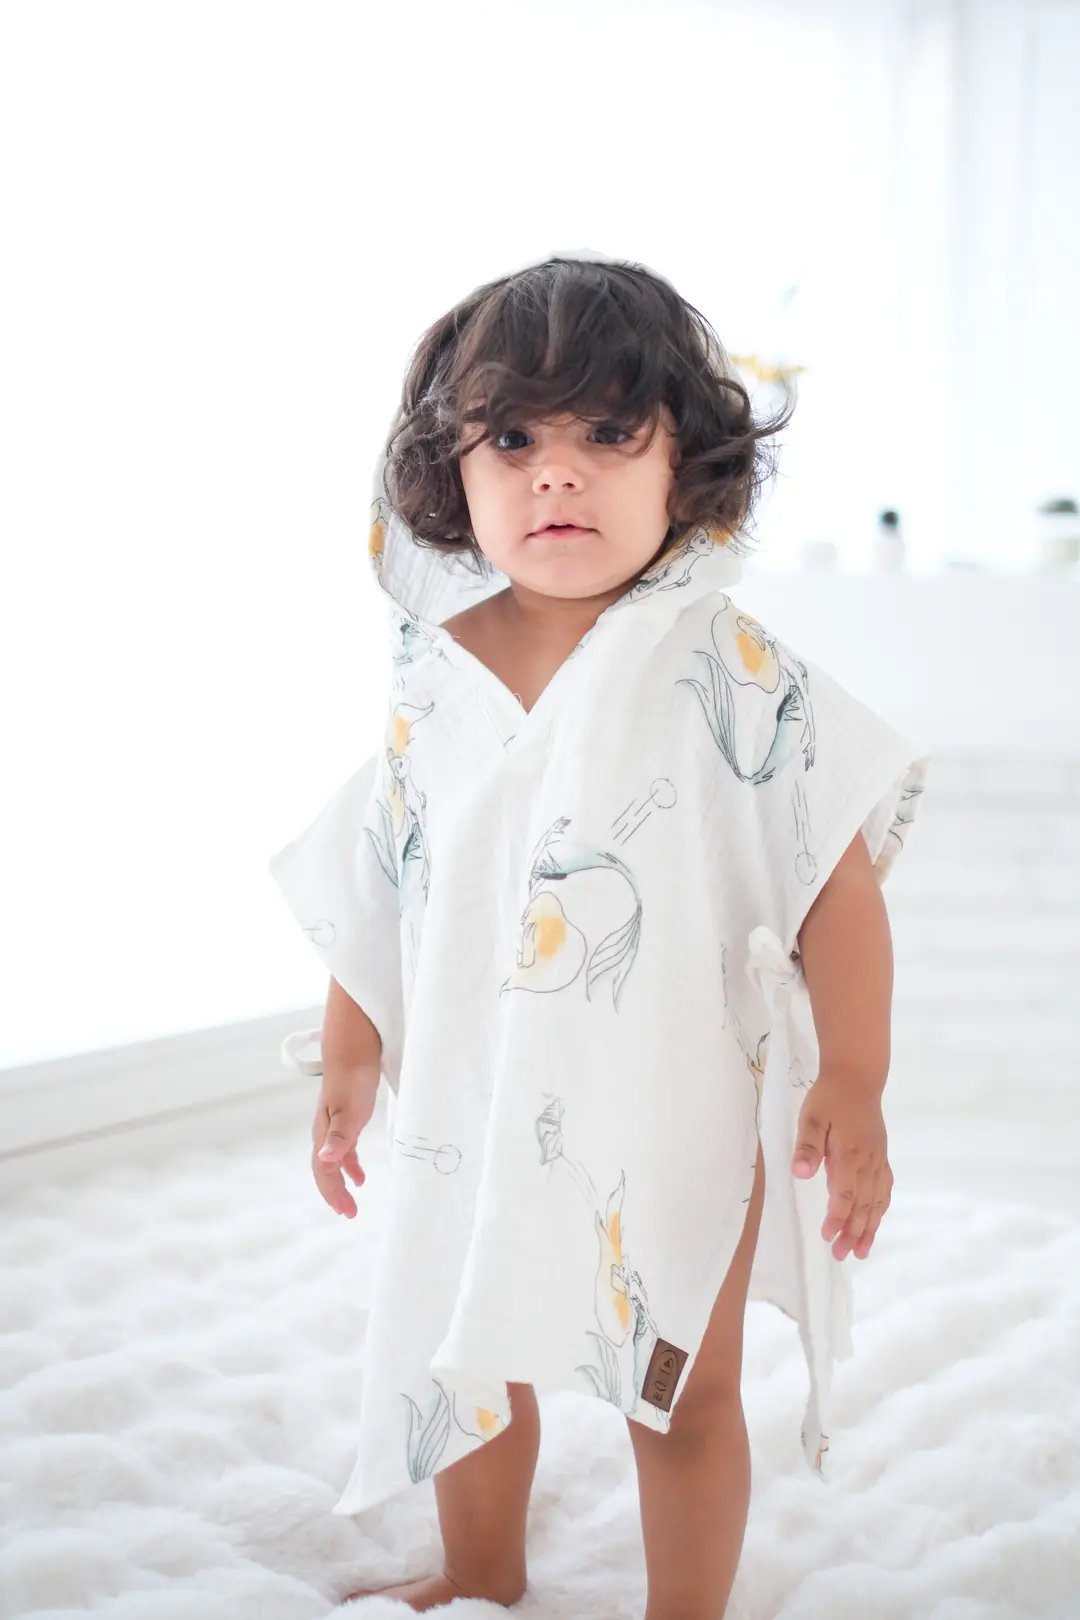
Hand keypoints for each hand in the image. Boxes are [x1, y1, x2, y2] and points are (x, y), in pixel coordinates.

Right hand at [311, 1066, 378, 1217]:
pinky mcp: (345, 1115)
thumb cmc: (353, 1076)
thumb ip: (340, 1135)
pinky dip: (350, 1164)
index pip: (324, 1171)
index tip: (348, 1212)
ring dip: (341, 1181)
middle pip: (325, 1170)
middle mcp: (324, 1131)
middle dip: (335, 1193)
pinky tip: (360, 1174)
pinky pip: (344, 1148)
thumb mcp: (350, 1108)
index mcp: (324, 1132)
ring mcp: (334, 1123)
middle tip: (349, 1213)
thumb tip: (326, 1160)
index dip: (334, 1193)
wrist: (352, 1046)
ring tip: (352, 1200)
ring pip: (333, 1160)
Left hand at [790, 1075, 893, 1260]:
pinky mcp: (881, 1157)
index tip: (827, 1237)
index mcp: (849, 1153)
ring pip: (877, 1201)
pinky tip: (875, 1220)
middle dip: (853, 1232)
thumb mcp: (812, 1116)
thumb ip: (807, 1146)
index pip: (845, 1194)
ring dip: (869, 1227)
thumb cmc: (830, 1097)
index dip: (837, 1218)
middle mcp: (868, 1161)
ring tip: (861, 1251)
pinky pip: (885, 1189)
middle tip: (841, 1255)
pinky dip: (881, 1209)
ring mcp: (877, 1160)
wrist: (858, 1078)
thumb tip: (801, 1174)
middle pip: (863, 1204)